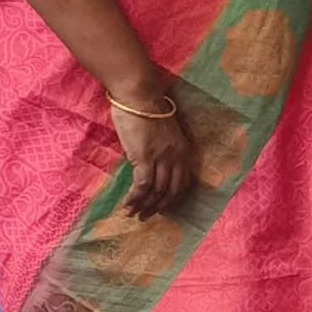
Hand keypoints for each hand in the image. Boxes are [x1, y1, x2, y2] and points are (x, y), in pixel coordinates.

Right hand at [109, 77, 193, 219]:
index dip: (173, 198)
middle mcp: (177, 156)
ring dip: (145, 205)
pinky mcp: (145, 156)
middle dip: (159, 206)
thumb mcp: (160, 134)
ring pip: (158, 190)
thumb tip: (144, 167)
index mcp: (183, 150)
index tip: (162, 207)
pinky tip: (128, 205)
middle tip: (146, 216)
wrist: (139, 95)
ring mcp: (163, 157)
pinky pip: (143, 184)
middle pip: (172, 190)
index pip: (184, 182)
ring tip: (134, 214)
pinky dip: (136, 197)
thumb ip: (159, 151)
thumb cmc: (145, 110)